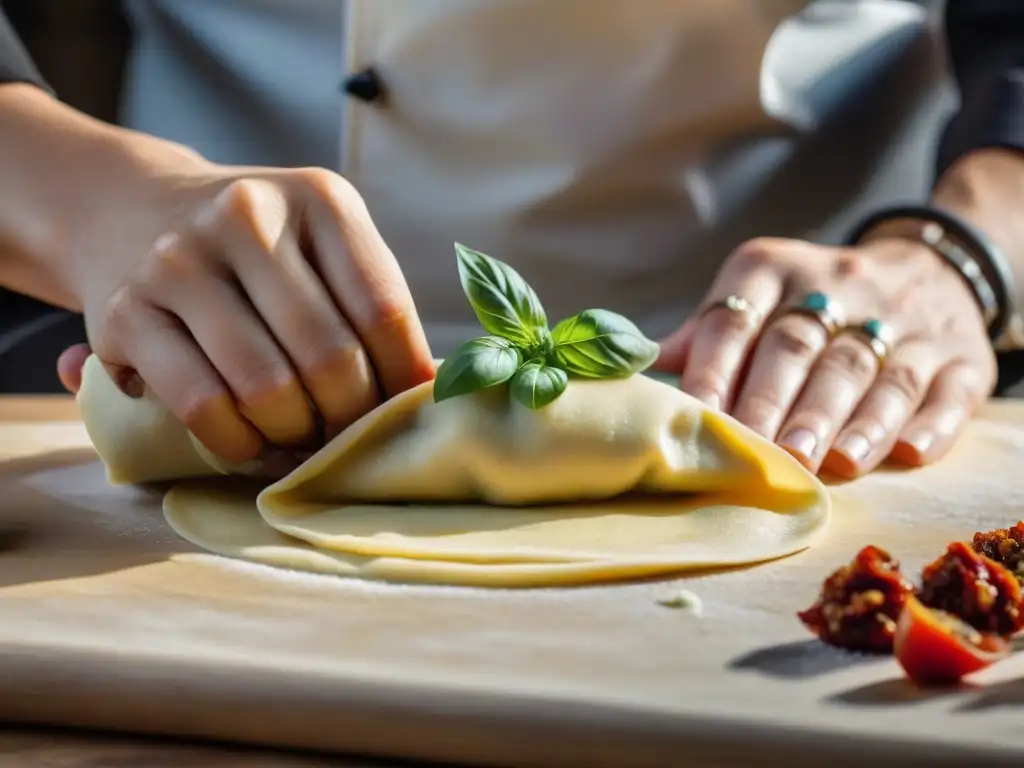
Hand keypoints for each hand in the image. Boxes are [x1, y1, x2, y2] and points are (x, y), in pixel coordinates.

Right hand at [65, 163, 434, 463]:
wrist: (132, 209)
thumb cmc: (259, 248)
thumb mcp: (324, 243)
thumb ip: (372, 303)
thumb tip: (424, 395)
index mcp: (320, 199)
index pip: (383, 312)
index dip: (404, 380)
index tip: (408, 415)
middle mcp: (247, 216)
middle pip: (330, 358)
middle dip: (349, 418)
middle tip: (350, 437)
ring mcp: (180, 262)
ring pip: (268, 390)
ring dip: (296, 435)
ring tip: (305, 439)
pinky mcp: (127, 312)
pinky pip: (203, 407)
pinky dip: (240, 444)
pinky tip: (254, 443)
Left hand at [656, 236, 995, 476]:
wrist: (925, 266)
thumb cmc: (813, 301)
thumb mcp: (756, 296)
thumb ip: (705, 336)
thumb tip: (631, 368)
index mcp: (775, 269)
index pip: (735, 321)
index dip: (715, 371)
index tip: (699, 419)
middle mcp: (840, 286)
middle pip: (801, 347)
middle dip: (778, 401)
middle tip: (763, 450)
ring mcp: (906, 321)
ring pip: (873, 370)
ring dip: (847, 418)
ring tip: (824, 462)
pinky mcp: (959, 356)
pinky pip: (946, 388)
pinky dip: (927, 422)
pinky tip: (908, 453)